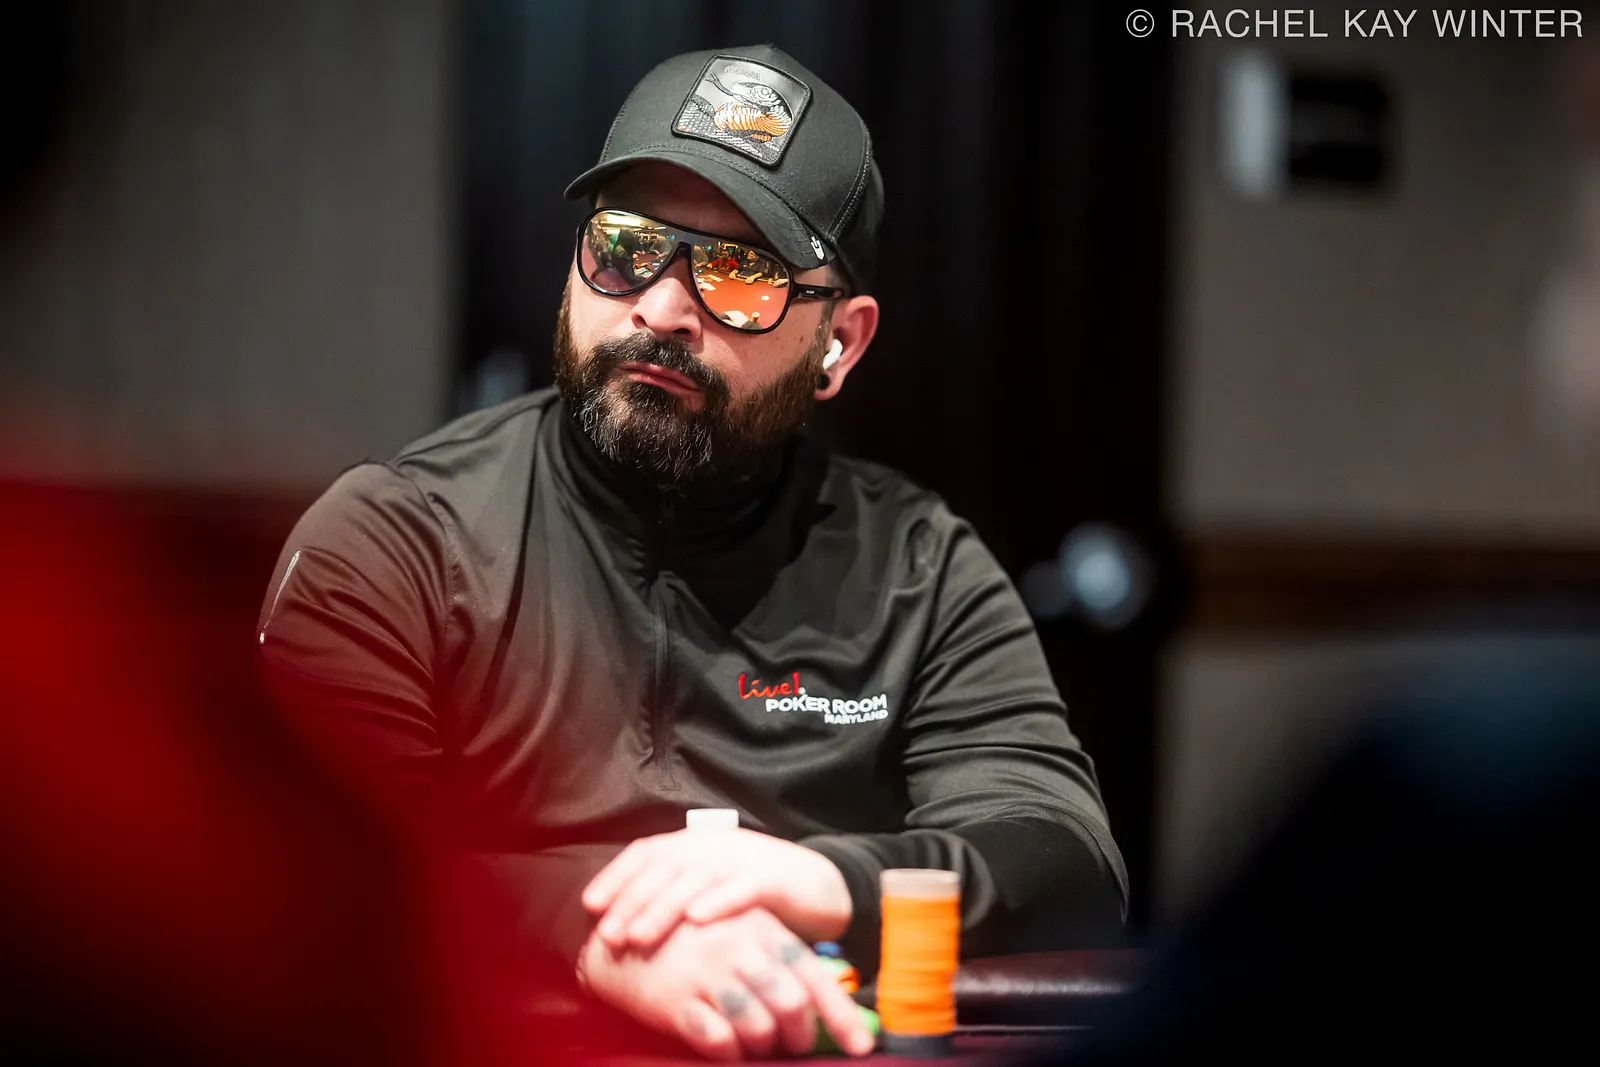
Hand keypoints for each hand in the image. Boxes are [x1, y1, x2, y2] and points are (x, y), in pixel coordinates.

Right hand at [577, 905, 875, 1060]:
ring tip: (756, 1046)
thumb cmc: (690, 937)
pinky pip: (719, 1042)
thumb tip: (813, 1004)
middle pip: (791, 1003)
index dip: (840, 1016)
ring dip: (763, 1046)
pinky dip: (729, 1054)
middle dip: (799, 1036)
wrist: (620, 937)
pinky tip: (726, 1049)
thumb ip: (775, 958)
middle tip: (792, 1046)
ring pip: (758, 1026)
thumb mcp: (737, 931)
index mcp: (761, 927)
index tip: (861, 1047)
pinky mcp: (678, 1001)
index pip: (813, 975)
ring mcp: (708, 975)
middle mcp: (739, 948)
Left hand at [581, 828, 851, 951]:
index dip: (617, 876)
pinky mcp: (775, 877)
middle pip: (665, 867)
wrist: (822, 884)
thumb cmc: (757, 891)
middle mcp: (715, 845)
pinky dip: (720, 902)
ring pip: (696, 879)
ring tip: (639, 936)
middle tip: (609, 934)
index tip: (591, 906)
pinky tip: (698, 920)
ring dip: (664, 908)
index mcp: (696, 843)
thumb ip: (675, 892)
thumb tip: (622, 919)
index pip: (647, 852)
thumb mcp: (712, 885)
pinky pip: (743, 888)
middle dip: (632, 901)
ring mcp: (745, 858)